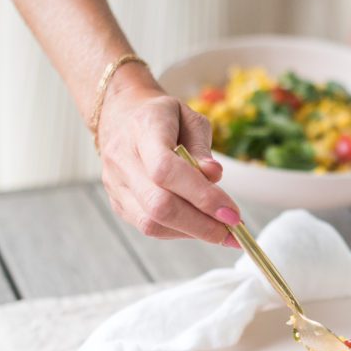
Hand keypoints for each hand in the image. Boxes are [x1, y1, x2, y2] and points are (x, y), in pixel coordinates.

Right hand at [96, 71, 241, 247]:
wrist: (122, 117)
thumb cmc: (165, 118)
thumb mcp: (190, 119)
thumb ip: (202, 148)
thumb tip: (214, 176)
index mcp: (142, 130)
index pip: (167, 170)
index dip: (201, 195)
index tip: (233, 214)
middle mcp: (122, 159)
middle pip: (159, 205)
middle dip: (202, 225)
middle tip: (234, 233)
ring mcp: (115, 185)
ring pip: (152, 223)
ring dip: (193, 232)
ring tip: (221, 231)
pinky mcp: (117, 203)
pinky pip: (149, 227)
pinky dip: (180, 232)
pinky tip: (199, 225)